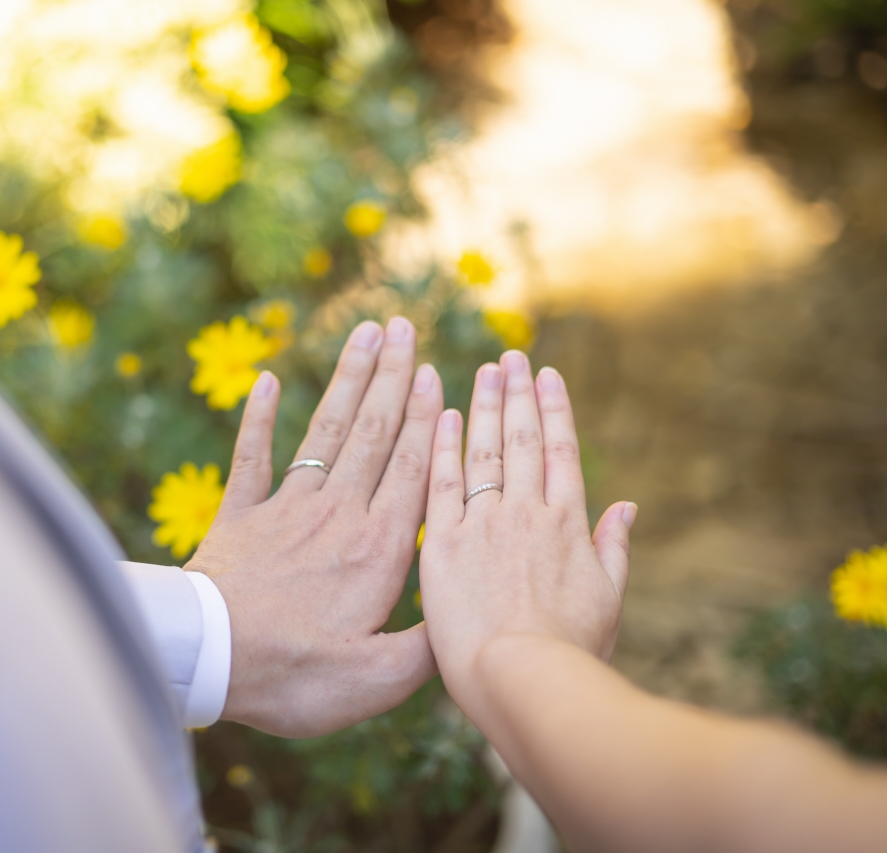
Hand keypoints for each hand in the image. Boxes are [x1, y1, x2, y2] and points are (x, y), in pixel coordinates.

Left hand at [188, 317, 439, 737]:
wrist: (206, 657)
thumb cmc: (293, 672)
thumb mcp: (377, 679)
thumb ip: (428, 645)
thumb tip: (464, 619)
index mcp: (378, 548)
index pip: (413, 468)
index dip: (427, 418)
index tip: (437, 371)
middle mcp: (337, 513)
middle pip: (375, 432)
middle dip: (393, 377)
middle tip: (406, 326)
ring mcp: (286, 508)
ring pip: (327, 430)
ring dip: (348, 380)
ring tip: (366, 334)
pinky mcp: (239, 514)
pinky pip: (251, 454)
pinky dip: (258, 416)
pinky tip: (268, 379)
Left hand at [418, 351, 635, 710]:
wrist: (524, 684)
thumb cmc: (572, 657)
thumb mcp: (609, 604)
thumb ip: (614, 550)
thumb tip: (628, 507)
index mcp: (567, 527)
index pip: (560, 453)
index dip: (554, 411)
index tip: (548, 377)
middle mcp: (526, 514)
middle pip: (521, 440)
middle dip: (517, 394)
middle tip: (511, 356)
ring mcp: (483, 526)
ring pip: (483, 450)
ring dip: (483, 405)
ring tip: (483, 370)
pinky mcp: (441, 545)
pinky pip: (440, 483)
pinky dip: (442, 445)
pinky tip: (442, 413)